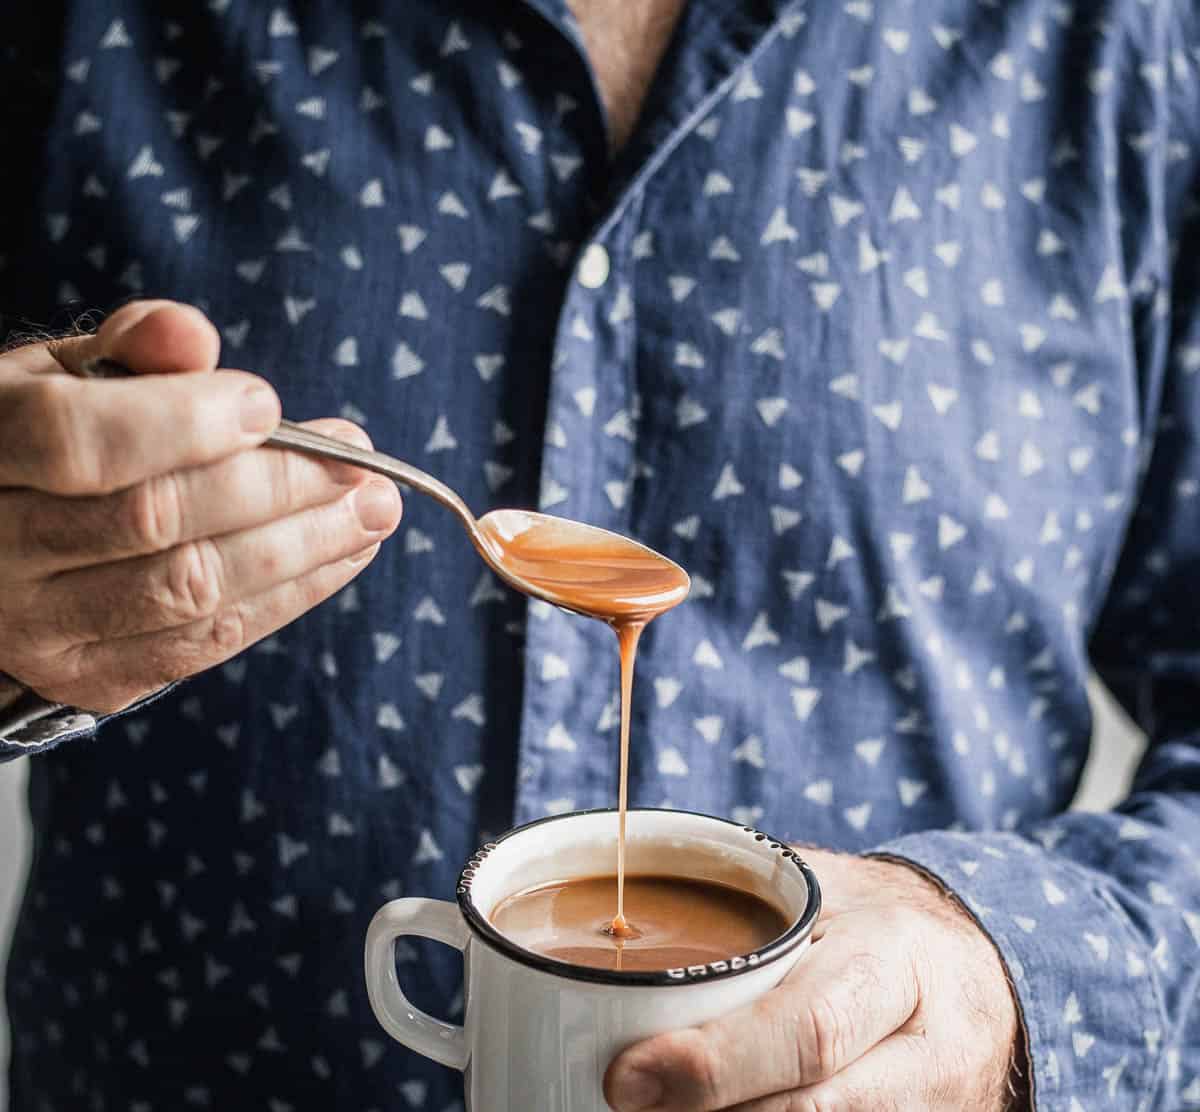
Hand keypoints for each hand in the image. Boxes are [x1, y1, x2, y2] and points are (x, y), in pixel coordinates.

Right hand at [0, 300, 402, 713]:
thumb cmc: (46, 443)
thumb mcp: (63, 379)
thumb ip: (130, 350)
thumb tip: (192, 337)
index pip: (80, 441)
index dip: (183, 423)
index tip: (267, 405)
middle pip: (154, 520)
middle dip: (276, 488)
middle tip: (361, 463)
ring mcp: (39, 628)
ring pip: (190, 590)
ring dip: (303, 549)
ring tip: (374, 510)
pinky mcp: (91, 678)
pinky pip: (206, 642)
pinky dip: (288, 596)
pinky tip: (342, 556)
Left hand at [605, 848, 1023, 1111]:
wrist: (975, 976)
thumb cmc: (873, 923)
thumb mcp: (822, 888)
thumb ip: (745, 903)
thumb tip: (620, 919)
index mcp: (895, 962)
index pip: (809, 1030)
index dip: (716, 1064)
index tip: (627, 1076)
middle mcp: (929, 1055)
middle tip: (627, 1102)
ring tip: (657, 1107)